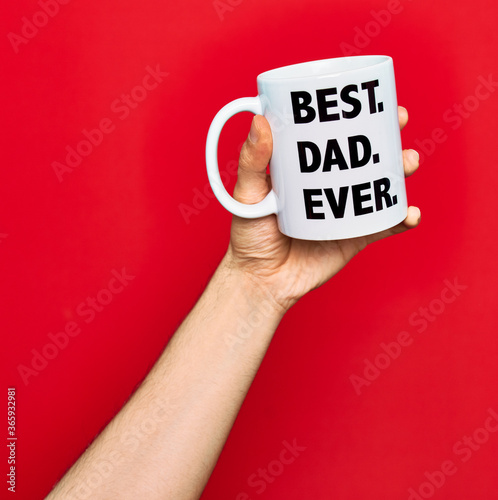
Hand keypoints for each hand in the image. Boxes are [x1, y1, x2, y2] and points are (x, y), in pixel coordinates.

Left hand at [225, 107, 420, 311]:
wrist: (262, 280)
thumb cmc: (249, 237)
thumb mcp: (247, 196)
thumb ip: (252, 162)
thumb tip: (260, 119)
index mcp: (306, 171)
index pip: (331, 137)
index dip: (352, 117)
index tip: (370, 98)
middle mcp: (329, 187)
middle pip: (363, 156)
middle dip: (387, 137)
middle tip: (398, 123)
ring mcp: (344, 211)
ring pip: (380, 186)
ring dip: (400, 171)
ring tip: (407, 163)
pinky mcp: (355, 237)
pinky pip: (384, 226)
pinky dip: (402, 218)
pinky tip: (411, 212)